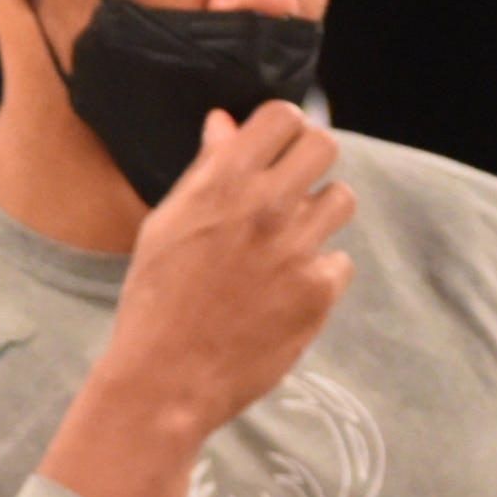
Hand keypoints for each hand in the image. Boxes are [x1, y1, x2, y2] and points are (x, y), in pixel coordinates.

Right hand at [42, 104, 352, 496]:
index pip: (281, 117)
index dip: (282, 128)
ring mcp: (296, 248)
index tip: (276, 147)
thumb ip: (204, 171)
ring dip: (319, 215)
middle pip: (324, 146)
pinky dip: (317, 274)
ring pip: (341, 200)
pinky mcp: (319, 290)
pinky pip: (338, 261)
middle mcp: (263, 207)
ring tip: (288, 244)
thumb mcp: (166, 226)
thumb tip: (224, 124)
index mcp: (220, 184)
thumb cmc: (154, 301)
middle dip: (311, 161)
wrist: (164, 378)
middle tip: (293, 187)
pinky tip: (283, 293)